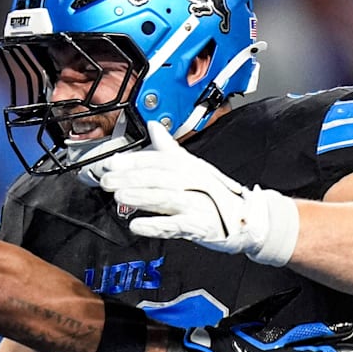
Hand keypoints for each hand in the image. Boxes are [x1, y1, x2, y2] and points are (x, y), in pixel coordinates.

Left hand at [85, 121, 299, 265]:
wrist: (246, 219)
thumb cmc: (214, 193)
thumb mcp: (192, 166)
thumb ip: (169, 148)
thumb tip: (154, 126)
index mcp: (188, 165)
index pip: (158, 160)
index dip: (133, 161)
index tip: (111, 163)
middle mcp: (193, 180)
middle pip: (158, 177)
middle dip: (131, 178)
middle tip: (106, 181)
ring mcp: (198, 203)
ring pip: (166, 197)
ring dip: (141, 197)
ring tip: (119, 197)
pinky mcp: (201, 225)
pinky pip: (176, 225)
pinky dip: (156, 225)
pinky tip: (137, 225)